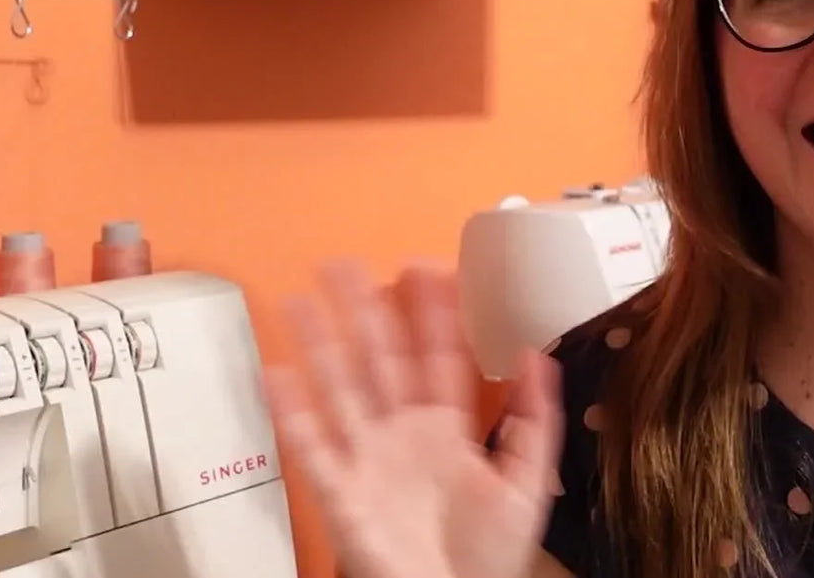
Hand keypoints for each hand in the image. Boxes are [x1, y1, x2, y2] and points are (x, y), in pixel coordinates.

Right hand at [264, 260, 563, 577]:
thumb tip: (536, 357)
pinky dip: (292, 412)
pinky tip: (277, 372)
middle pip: (380, 360)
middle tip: (347, 264)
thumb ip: (535, 419)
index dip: (430, 314)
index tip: (423, 269)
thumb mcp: (527, 483)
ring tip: (302, 299)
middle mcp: (403, 436)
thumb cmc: (485, 557)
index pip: (437, 358)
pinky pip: (312, 447)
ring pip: (340, 390)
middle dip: (364, 311)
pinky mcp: (342, 494)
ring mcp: (369, 461)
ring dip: (320, 345)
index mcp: (448, 430)